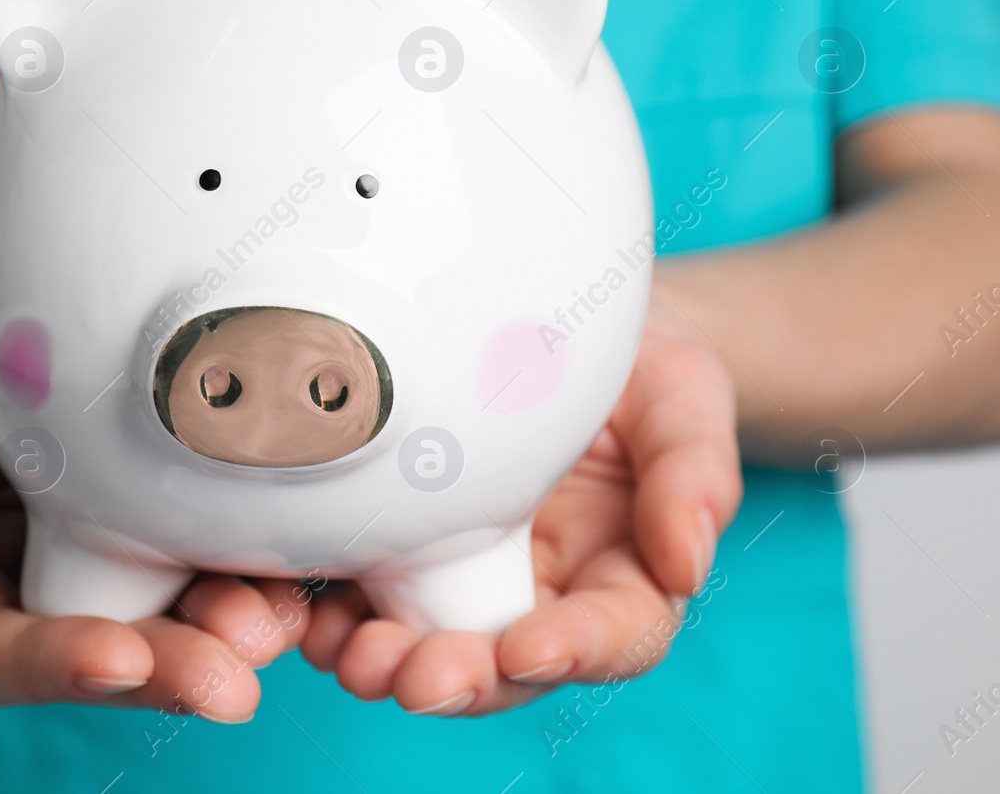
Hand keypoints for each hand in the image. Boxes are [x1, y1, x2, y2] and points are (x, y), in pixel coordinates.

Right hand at [0, 281, 309, 721]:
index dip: (55, 664)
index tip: (115, 657)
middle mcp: (47, 597)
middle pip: (104, 658)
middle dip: (166, 671)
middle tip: (228, 682)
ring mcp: (120, 565)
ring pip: (177, 622)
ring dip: (228, 631)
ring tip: (274, 623)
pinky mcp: (177, 527)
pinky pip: (223, 560)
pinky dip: (261, 570)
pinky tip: (303, 571)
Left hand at [300, 291, 742, 715]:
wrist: (560, 322)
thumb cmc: (639, 362)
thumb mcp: (683, 393)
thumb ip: (694, 473)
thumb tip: (689, 564)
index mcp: (623, 571)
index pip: (612, 635)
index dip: (573, 650)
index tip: (528, 649)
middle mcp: (540, 589)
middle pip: (505, 663)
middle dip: (460, 677)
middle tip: (412, 677)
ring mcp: (463, 571)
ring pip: (427, 639)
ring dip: (386, 660)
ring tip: (346, 654)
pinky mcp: (400, 543)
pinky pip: (365, 592)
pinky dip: (334, 613)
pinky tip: (305, 613)